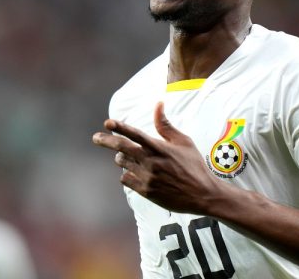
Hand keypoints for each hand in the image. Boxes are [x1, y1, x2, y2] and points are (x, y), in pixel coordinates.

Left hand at [92, 102, 221, 213]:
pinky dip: (127, 174)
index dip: (120, 127)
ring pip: (122, 163)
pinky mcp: (146, 191)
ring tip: (130, 157)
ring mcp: (147, 177)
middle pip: (122, 148)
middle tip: (96, 137)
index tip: (107, 122)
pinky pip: (125, 179)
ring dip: (122, 158)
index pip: (136, 134)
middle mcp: (151, 161)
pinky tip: (136, 173)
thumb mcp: (184, 142)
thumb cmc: (194, 165)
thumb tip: (158, 104)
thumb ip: (166, 125)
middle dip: (105, 141)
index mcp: (160, 148)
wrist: (203, 194)